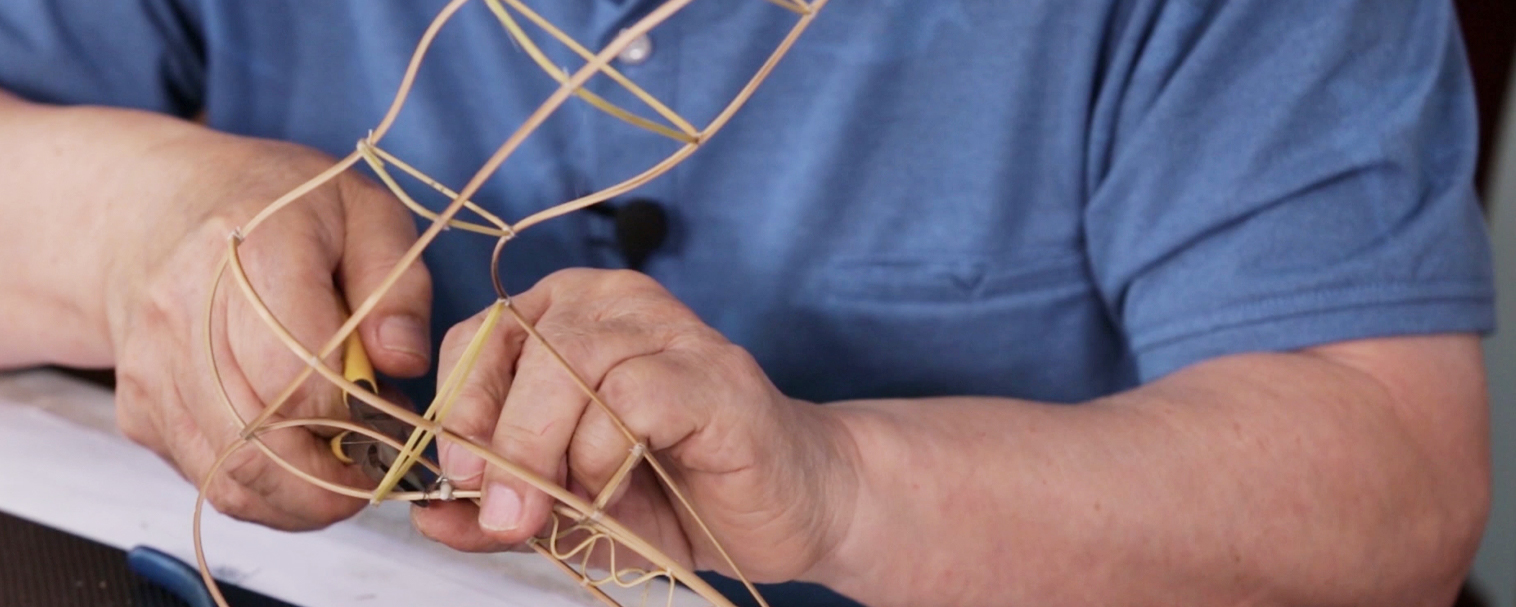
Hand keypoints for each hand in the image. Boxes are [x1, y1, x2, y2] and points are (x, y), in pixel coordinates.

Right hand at [105, 133, 432, 529]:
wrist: (160, 210)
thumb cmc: (282, 210)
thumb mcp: (366, 214)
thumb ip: (397, 286)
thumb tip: (403, 362)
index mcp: (253, 251)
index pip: (298, 375)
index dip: (357, 417)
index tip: (395, 414)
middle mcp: (184, 313)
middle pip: (264, 440)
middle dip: (339, 473)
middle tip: (382, 460)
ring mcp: (153, 368)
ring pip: (234, 477)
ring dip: (306, 495)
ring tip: (348, 464)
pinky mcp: (140, 411)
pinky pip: (211, 481)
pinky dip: (269, 493)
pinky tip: (302, 456)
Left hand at [413, 269, 856, 582]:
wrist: (788, 507)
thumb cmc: (676, 495)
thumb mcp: (566, 506)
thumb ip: (498, 505)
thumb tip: (427, 517)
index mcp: (568, 316)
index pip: (481, 336)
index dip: (459, 407)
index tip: (458, 480)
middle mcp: (617, 304)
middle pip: (523, 345)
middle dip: (499, 439)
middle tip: (502, 514)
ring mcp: (671, 330)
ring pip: (572, 364)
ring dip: (551, 451)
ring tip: (564, 509)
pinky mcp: (713, 371)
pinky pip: (632, 396)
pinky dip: (608, 453)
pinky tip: (619, 488)